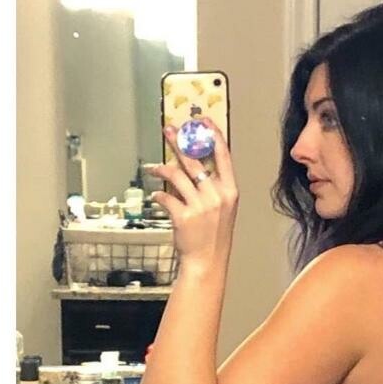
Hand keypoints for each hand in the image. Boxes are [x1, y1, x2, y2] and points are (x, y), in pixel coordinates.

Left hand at [147, 118, 238, 278]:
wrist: (207, 262)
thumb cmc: (213, 236)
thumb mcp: (222, 209)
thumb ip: (212, 187)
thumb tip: (192, 164)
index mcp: (230, 191)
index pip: (223, 156)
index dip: (212, 135)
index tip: (202, 121)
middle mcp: (217, 196)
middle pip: (195, 159)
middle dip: (179, 141)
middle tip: (168, 130)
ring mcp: (201, 206)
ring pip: (176, 174)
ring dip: (161, 169)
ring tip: (153, 168)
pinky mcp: (183, 216)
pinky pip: (165, 196)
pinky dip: (158, 195)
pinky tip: (156, 197)